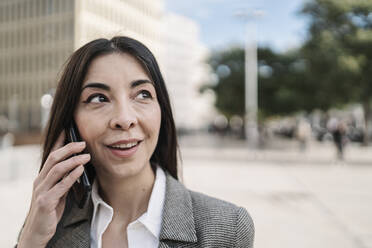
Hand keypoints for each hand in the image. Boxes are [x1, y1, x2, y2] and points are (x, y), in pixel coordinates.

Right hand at [17, 131, 90, 247]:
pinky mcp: (46, 202)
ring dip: (73, 160)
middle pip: (54, 158)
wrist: (37, 232)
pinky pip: (61, 185)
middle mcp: (40, 181)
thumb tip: (78, 169)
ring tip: (86, 155)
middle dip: (69, 148)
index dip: (59, 142)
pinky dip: (72, 176)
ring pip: (57, 169)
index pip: (51, 155)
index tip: (68, 130)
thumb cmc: (49, 212)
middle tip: (83, 142)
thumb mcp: (57, 193)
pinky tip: (80, 170)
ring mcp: (41, 191)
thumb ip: (64, 181)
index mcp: (42, 178)